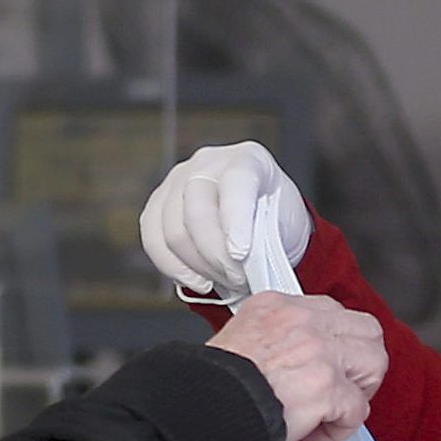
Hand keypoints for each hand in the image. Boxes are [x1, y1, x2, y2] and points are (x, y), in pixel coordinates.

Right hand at [141, 142, 312, 299]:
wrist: (261, 221)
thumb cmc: (276, 220)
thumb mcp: (286, 226)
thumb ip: (266, 240)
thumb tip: (244, 264)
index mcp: (248, 160)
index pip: (236, 184)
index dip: (236, 221)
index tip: (241, 254)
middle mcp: (208, 163)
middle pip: (197, 211)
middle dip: (216, 256)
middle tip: (238, 280)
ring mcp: (177, 181)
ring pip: (173, 231)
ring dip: (199, 267)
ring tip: (224, 280)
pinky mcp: (158, 204)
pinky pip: (153, 240)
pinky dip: (174, 268)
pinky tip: (197, 280)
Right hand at [207, 293, 384, 440]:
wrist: (203, 409)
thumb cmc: (214, 384)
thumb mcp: (238, 338)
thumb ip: (273, 340)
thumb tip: (291, 361)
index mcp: (278, 306)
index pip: (331, 312)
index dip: (336, 343)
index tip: (328, 364)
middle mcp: (303, 321)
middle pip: (367, 330)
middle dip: (360, 363)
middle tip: (340, 387)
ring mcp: (319, 352)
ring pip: (374, 363)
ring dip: (358, 392)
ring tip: (332, 410)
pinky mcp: (326, 388)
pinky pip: (357, 410)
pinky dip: (338, 429)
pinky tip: (312, 434)